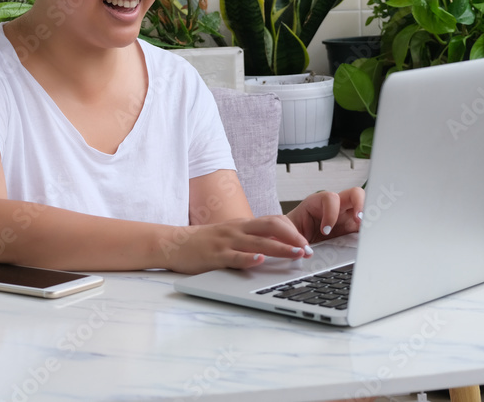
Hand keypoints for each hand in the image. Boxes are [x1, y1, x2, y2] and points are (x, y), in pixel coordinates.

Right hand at [166, 215, 311, 274]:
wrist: (174, 243)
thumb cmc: (205, 242)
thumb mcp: (232, 236)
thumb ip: (251, 239)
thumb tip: (277, 246)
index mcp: (244, 225)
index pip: (274, 221)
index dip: (293, 230)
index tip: (307, 243)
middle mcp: (238, 230)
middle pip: (271, 227)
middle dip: (293, 238)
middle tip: (309, 250)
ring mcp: (227, 242)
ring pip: (258, 242)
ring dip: (280, 248)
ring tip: (297, 254)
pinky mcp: (215, 255)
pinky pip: (234, 257)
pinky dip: (249, 259)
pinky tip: (260, 261)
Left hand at [285, 188, 364, 242]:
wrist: (293, 240)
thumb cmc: (291, 232)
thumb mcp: (291, 232)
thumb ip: (298, 239)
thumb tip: (306, 250)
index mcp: (318, 202)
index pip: (330, 198)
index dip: (330, 213)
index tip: (325, 230)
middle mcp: (336, 207)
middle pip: (355, 194)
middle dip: (361, 204)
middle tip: (359, 220)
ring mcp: (346, 217)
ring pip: (365, 209)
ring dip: (369, 219)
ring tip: (369, 232)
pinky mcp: (352, 230)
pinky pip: (365, 228)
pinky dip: (369, 233)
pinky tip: (368, 241)